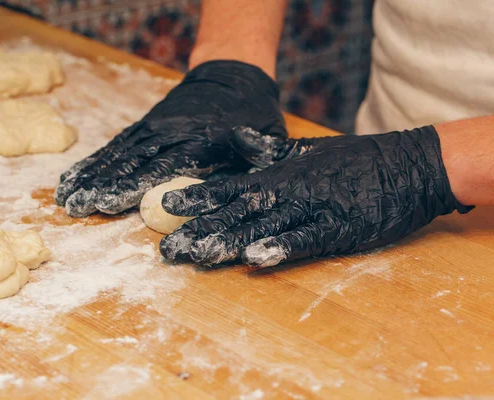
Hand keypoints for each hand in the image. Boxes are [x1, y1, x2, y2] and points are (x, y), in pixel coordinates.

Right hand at [55, 61, 285, 216]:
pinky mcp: (144, 126)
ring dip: (90, 176)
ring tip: (66, 198)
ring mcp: (154, 128)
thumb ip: (248, 167)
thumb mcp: (263, 140)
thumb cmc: (250, 118)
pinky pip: (115, 145)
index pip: (162, 166)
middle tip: (78, 207)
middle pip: (131, 161)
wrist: (232, 77)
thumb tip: (239, 193)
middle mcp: (170, 133)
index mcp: (201, 141)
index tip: (112, 203)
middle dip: (102, 185)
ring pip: (117, 153)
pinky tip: (73, 178)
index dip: (135, 184)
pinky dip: (93, 162)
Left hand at [159, 126, 472, 266]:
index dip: (197, 198)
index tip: (166, 207)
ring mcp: (312, 208)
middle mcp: (288, 190)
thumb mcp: (310, 151)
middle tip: (168, 249)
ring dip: (228, 241)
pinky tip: (256, 257)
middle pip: (235, 212)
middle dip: (200, 230)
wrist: (408, 164)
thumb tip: (242, 147)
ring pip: (262, 226)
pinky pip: (304, 239)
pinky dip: (280, 246)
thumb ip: (274, 154)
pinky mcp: (338, 227)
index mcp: (279, 174)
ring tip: (198, 256)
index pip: (229, 186)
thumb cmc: (355, 160)